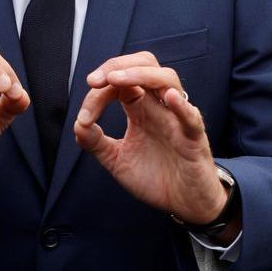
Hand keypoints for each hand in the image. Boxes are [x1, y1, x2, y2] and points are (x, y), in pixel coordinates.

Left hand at [74, 53, 237, 241]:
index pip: (118, 83)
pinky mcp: (194, 139)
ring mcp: (177, 119)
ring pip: (168, 79)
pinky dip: (181, 106)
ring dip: (141, 74)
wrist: (185, 205)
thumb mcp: (117, 160)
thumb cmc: (155, 177)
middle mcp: (159, 106)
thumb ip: (96, 142)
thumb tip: (77, 125)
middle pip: (145, 64)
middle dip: (118, 65)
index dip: (97, 93)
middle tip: (94, 80)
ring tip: (116, 79)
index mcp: (140, 108)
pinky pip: (191, 117)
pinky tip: (168, 97)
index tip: (84, 118)